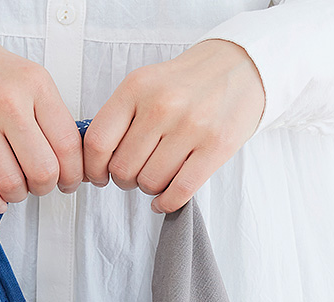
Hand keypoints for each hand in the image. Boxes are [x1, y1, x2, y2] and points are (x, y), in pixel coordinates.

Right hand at [0, 18, 83, 213]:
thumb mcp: (28, 78)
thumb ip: (50, 117)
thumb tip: (72, 165)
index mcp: (35, 84)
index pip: (68, 146)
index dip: (73, 175)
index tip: (69, 181)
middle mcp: (7, 101)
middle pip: (43, 171)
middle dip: (46, 187)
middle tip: (39, 184)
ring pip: (11, 184)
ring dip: (18, 195)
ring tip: (14, 185)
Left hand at [82, 40, 265, 212]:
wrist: (240, 67)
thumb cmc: (186, 84)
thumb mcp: (145, 85)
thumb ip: (119, 118)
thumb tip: (93, 161)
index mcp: (137, 87)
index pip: (98, 142)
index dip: (94, 168)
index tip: (99, 175)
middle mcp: (162, 106)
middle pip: (123, 169)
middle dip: (125, 179)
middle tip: (136, 172)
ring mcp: (191, 126)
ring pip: (150, 183)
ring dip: (149, 188)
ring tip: (158, 174)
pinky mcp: (216, 147)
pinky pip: (179, 192)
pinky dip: (166, 203)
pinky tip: (164, 199)